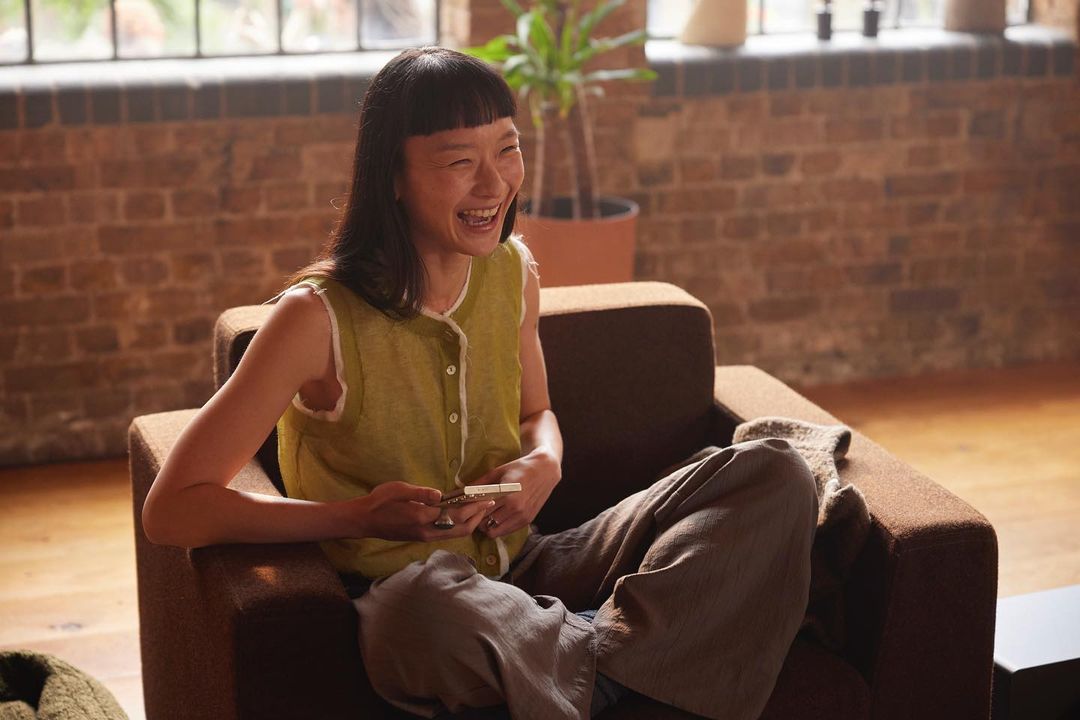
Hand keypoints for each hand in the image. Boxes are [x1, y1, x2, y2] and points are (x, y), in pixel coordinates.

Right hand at [342, 481, 494, 541]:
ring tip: (480, 509)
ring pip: (455, 534)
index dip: (473, 507)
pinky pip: (447, 535)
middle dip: (477, 516)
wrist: (364, 521)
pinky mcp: (422, 538)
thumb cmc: (379, 501)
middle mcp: (426, 531)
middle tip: (489, 502)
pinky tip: (463, 516)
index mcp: (422, 517)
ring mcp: (425, 536)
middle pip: (460, 529)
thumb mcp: (398, 489)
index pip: (455, 515)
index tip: (485, 498)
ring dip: (470, 523)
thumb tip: (440, 494)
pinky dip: (460, 526)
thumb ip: (420, 493)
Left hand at [470, 449, 560, 538]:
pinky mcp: (527, 520)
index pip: (481, 512)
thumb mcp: (498, 471)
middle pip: (486, 524)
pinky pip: (506, 531)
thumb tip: (461, 492)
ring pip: (495, 532)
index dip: (473, 511)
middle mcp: (516, 509)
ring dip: (488, 525)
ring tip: (488, 514)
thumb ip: (480, 483)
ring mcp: (522, 516)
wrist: (545, 470)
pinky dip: (499, 527)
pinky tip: (499, 516)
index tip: (470, 506)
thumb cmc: (520, 468)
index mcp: (507, 495)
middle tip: (477, 511)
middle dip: (479, 519)